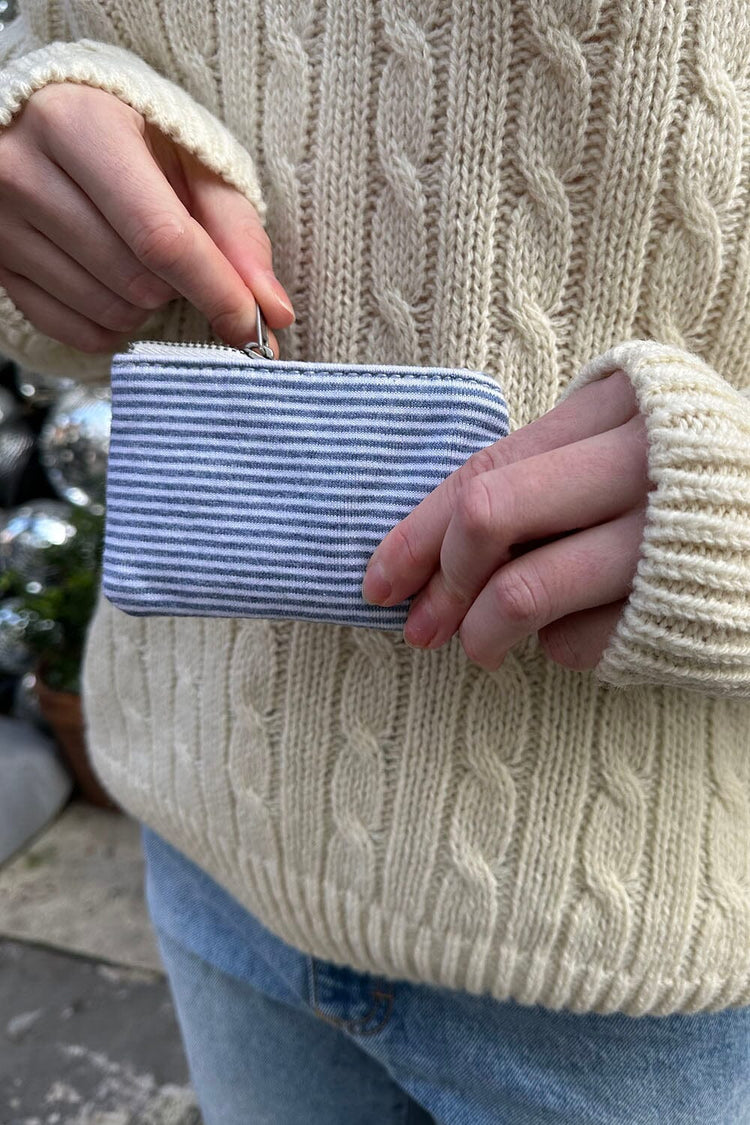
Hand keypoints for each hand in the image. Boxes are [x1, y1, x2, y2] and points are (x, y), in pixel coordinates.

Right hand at [0, 83, 293, 353]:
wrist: (42, 122)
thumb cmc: (127, 136)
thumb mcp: (189, 158)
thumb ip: (236, 231)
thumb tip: (273, 311)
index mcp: (79, 125)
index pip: (162, 237)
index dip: (217, 290)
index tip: (255, 325)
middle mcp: (25, 172)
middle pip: (138, 282)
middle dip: (178, 285)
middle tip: (175, 250)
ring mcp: (1, 223)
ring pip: (109, 312)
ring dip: (146, 305)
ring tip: (137, 255)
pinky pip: (76, 331)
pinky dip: (113, 324)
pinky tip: (112, 282)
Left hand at [362, 370, 653, 671]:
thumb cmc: (685, 486)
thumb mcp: (616, 450)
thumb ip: (533, 478)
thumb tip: (426, 551)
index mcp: (613, 409)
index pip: (485, 470)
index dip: (417, 531)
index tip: (378, 580)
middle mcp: (640, 464)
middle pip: (490, 517)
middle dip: (439, 581)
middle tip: (418, 627)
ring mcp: (664, 539)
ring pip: (526, 591)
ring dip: (482, 632)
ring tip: (477, 649)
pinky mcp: (682, 605)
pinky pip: (581, 641)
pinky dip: (556, 649)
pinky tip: (566, 638)